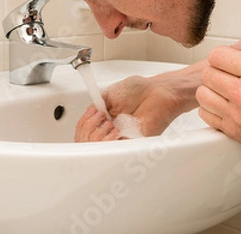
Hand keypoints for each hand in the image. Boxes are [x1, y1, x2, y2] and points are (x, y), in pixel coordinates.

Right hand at [75, 70, 198, 141]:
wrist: (157, 91)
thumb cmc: (138, 90)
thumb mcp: (108, 95)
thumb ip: (95, 107)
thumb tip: (85, 117)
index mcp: (105, 120)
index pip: (86, 131)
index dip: (83, 126)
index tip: (92, 113)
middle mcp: (112, 131)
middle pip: (88, 143)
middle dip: (88, 130)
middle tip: (100, 117)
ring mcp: (122, 137)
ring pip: (100, 149)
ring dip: (98, 136)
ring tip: (109, 124)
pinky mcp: (134, 142)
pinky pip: (117, 150)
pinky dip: (111, 142)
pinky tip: (114, 131)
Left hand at [196, 34, 240, 175]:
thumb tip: (239, 48)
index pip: (217, 55)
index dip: (226, 55)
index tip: (236, 61)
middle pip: (207, 73)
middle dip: (219, 71)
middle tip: (235, 76)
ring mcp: (238, 116)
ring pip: (203, 94)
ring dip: (214, 90)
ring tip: (231, 91)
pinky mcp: (235, 134)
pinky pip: (206, 115)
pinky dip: (213, 109)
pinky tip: (230, 107)